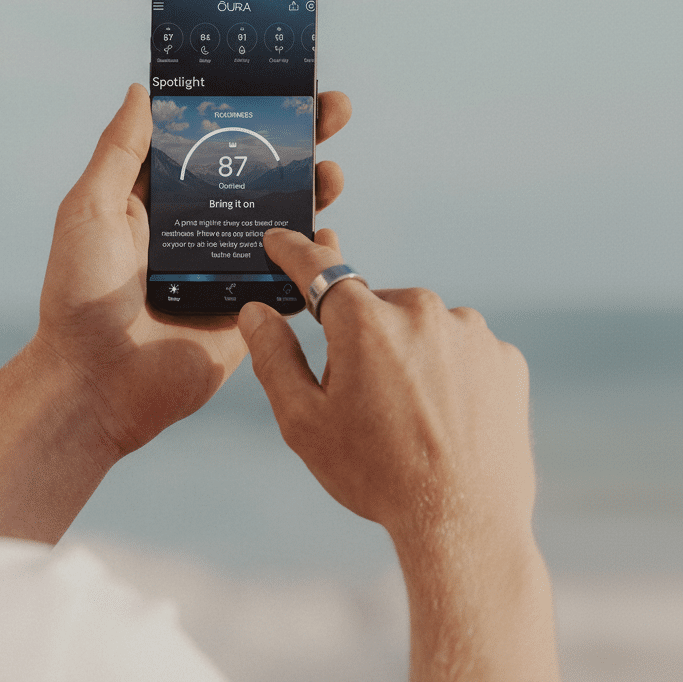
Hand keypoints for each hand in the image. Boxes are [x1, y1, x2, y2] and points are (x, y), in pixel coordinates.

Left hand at [0, 86, 349, 543]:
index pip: (211, 145)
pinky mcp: (247, 314)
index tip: (282, 83)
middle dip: (298, 142)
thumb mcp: (89, 209)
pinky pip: (291, 280)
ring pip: (282, 222)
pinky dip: (316, 257)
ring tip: (331, 171)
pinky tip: (330, 234)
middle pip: (257, 177)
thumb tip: (143, 90)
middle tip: (333, 110)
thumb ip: (120, 151)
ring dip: (313, 191)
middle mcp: (196, 232)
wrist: (93, 382)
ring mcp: (225, 272)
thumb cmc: (78, 295)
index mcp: (159, 203)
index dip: (246, 114)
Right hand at [237, 228, 557, 680]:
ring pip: (421, 330)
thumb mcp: (303, 421)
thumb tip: (255, 312)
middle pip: (373, 311)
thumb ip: (274, 358)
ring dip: (407, 357)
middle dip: (360, 341)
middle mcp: (421, 310)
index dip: (293, 251)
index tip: (280, 239)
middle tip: (361, 402)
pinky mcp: (505, 358)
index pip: (317, 269)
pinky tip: (444, 420)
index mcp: (363, 321)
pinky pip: (462, 352)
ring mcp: (471, 332)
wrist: (462, 521)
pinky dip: (449, 375)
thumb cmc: (374, 473)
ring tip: (408, 420)